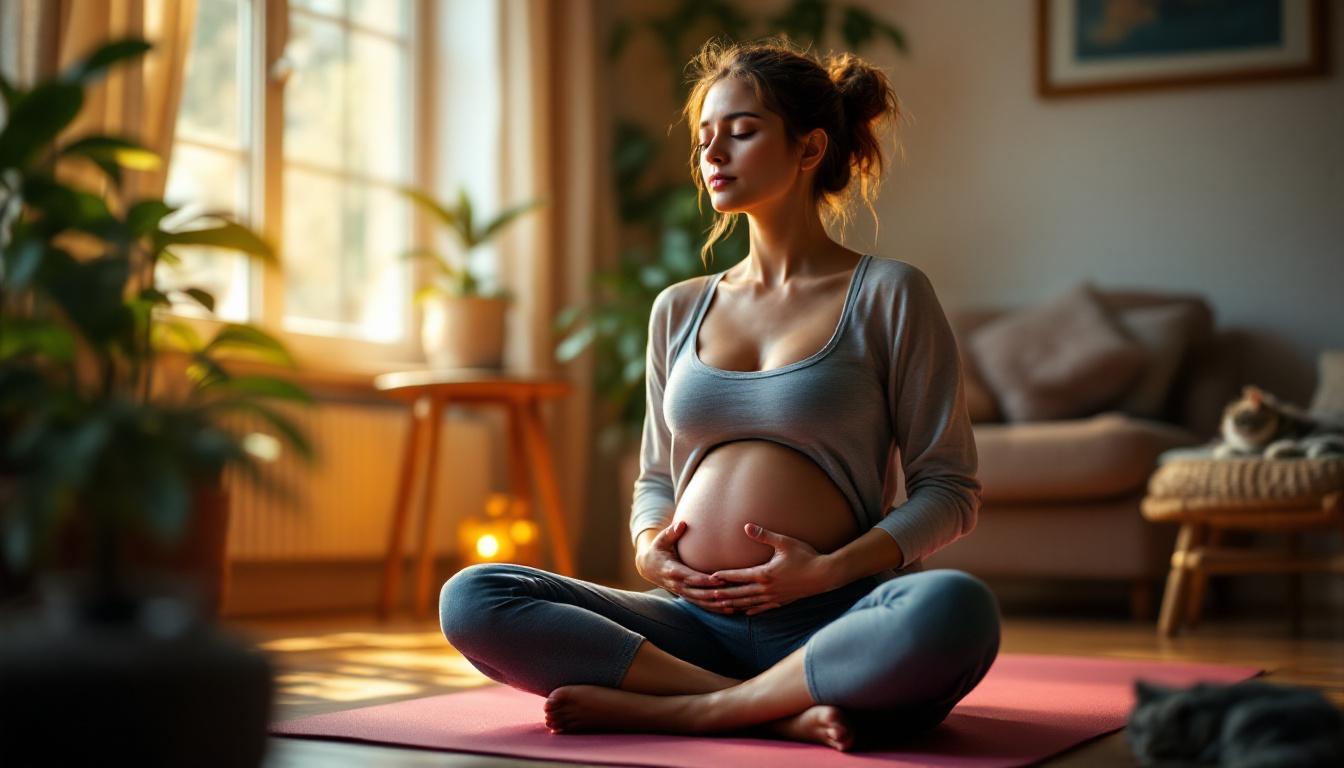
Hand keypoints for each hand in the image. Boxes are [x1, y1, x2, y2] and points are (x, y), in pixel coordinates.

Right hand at [636, 520, 733, 613]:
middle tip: (733, 592)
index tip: (719, 578)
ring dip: (717, 604)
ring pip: (702, 602)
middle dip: (715, 594)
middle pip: (699, 593)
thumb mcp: (661, 540)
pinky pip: (702, 605)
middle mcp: (678, 585)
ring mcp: (683, 592)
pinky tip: (730, 610)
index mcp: (673, 571)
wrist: (649, 566)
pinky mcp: (687, 596)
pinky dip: (715, 609)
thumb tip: (681, 524)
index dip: (705, 579)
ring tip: (734, 605)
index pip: (691, 577)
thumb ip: (671, 532)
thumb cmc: (658, 550)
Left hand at [699, 523, 835, 615]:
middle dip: (723, 593)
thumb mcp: (784, 543)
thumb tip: (747, 526)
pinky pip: (763, 608)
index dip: (724, 576)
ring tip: (720, 605)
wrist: (824, 575)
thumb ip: (764, 536)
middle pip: (740, 592)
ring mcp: (774, 597)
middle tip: (708, 596)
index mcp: (764, 574)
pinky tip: (745, 612)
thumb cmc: (806, 556)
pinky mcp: (781, 601)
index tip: (711, 577)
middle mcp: (766, 588)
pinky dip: (752, 610)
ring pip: (749, 602)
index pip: (739, 576)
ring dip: (734, 603)